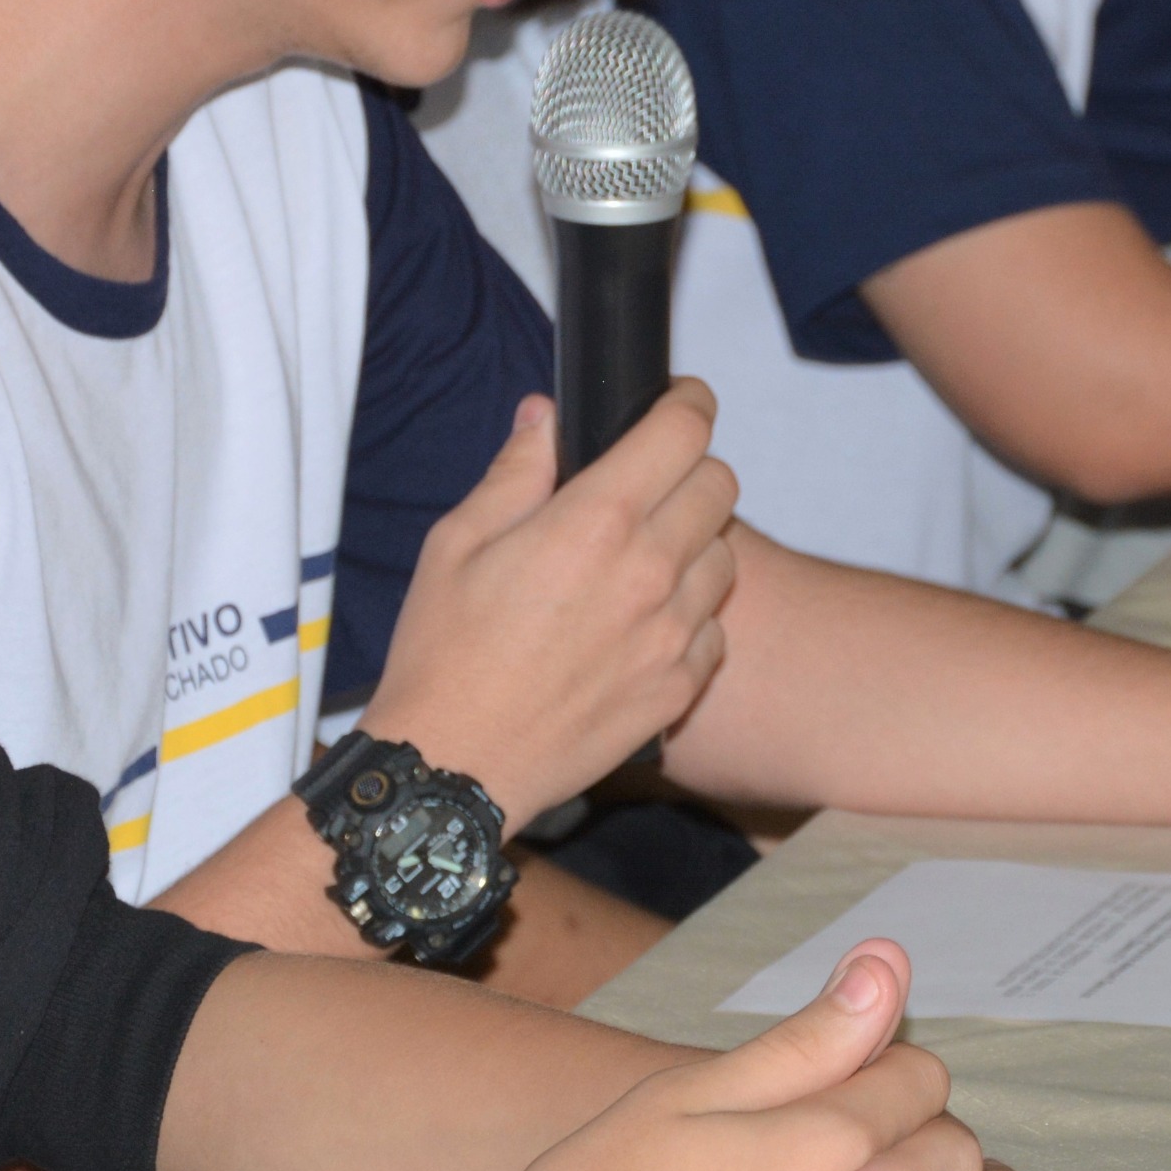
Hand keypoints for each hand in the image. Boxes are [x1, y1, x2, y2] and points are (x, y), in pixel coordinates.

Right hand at [364, 384, 738, 827]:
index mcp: (594, 523)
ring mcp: (672, 635)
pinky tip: (641, 626)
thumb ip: (515, 472)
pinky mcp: (678, 688)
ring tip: (641, 563)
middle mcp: (649, 572)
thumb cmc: (444, 653)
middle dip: (690, 470)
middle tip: (649, 487)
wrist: (454, 767)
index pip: (684, 432)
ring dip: (693, 545)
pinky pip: (714, 630)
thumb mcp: (456, 543)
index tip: (677, 403)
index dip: (687, 404)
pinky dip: (690, 617)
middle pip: (720, 486)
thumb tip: (546, 417)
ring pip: (726, 557)